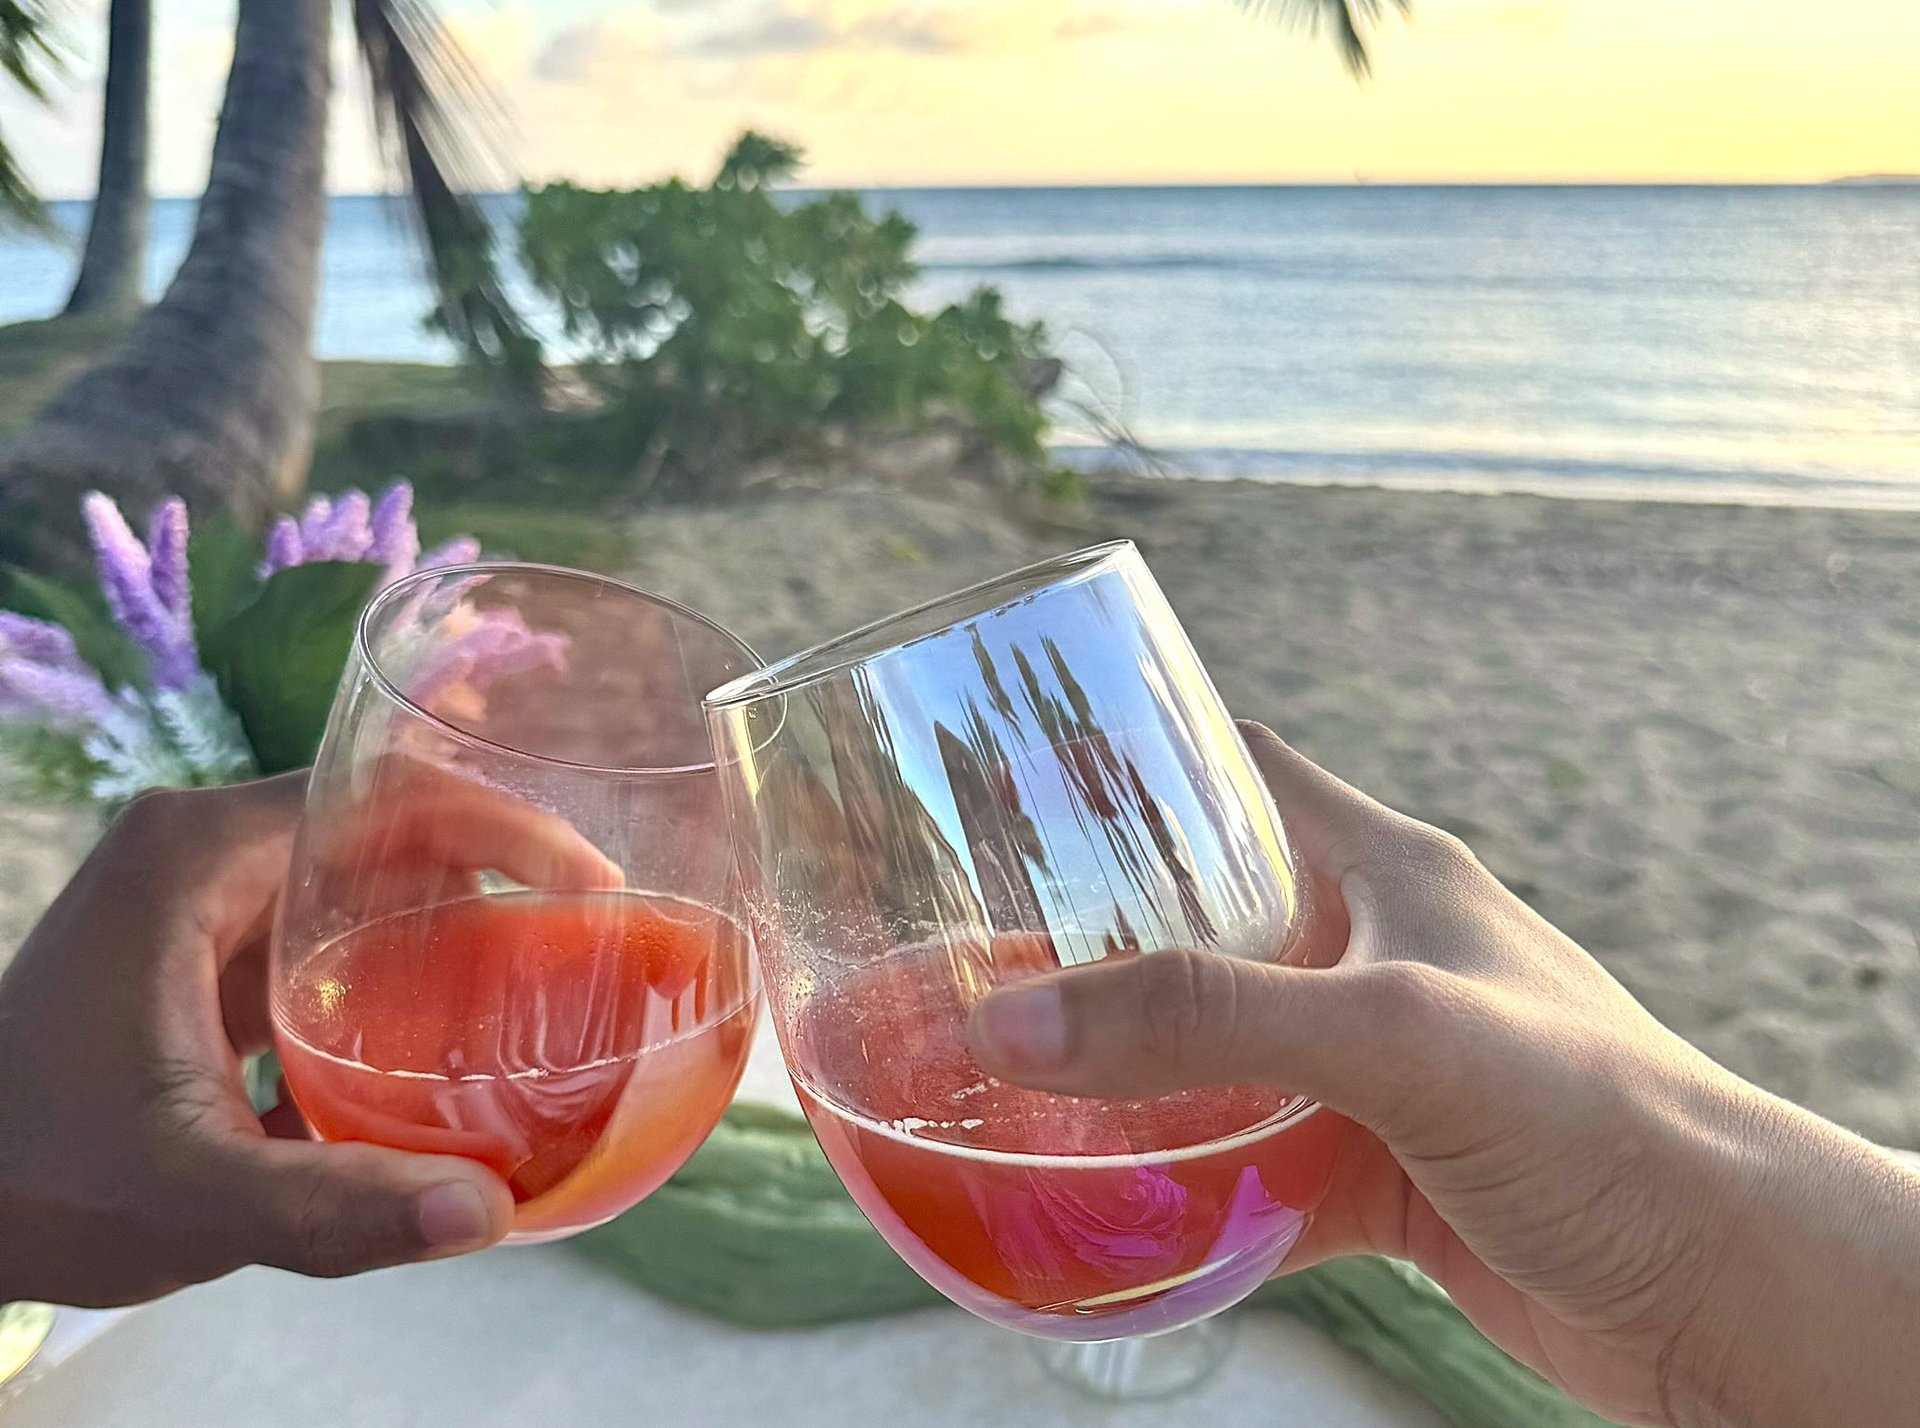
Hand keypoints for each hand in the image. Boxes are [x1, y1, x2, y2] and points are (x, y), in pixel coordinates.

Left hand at [0, 771, 614, 1307]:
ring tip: (560, 967)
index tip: (591, 883)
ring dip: (463, 909)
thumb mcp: (187, 1192)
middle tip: (601, 928)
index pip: (385, 792)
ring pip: (368, 871)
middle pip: (391, 819)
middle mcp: (205, 848)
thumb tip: (489, 1213)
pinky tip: (469, 1022)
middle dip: (504, 865)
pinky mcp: (209, 950)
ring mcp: (206, 897)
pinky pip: (337, 924)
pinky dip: (410, 957)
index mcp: (198, 854)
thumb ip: (333, 1206)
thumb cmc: (36, 1176)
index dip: (505, 823)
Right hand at [970, 723, 1919, 1427]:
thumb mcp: (1394, 1033)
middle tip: (970, 958)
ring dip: (1126, 1076)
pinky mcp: (1381, 1174)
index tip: (1013, 777)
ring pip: (1215, 1057)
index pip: (1242, 774)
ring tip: (1006, 1088)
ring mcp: (1372, 1072)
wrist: (1727, 1289)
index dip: (1134, 761)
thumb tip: (1014, 1019)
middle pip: (1204, 923)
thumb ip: (1208, 1019)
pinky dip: (1182, 1190)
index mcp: (1384, 873)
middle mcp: (1370, 959)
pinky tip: (1107, 1212)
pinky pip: (1250, 1170)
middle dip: (1092, 941)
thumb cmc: (1600, 1117)